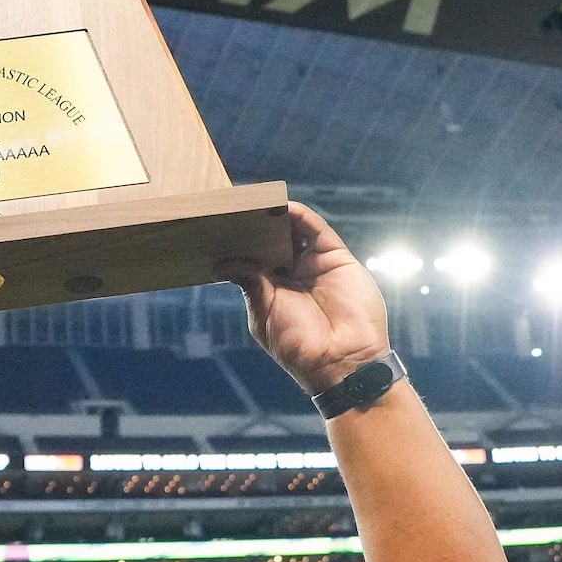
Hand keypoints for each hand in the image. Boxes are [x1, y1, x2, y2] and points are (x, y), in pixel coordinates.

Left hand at [225, 202, 389, 395]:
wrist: (342, 361)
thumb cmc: (298, 345)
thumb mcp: (265, 313)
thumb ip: (250, 283)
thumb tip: (222, 263)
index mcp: (271, 290)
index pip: (252, 258)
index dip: (239, 243)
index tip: (219, 227)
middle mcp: (292, 274)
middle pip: (272, 240)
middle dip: (256, 225)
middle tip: (236, 207)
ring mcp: (313, 264)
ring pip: (293, 231)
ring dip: (277, 217)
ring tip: (257, 201)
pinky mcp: (335, 257)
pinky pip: (316, 230)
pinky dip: (301, 216)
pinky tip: (284, 206)